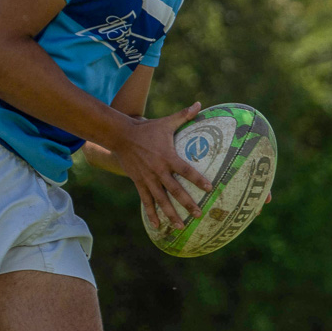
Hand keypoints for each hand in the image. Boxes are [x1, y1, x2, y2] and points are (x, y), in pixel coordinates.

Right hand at [110, 102, 214, 229]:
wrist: (121, 136)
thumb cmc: (147, 129)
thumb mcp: (166, 122)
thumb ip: (184, 115)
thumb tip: (199, 104)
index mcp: (168, 157)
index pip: (186, 170)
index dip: (198, 179)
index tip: (210, 188)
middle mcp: (158, 170)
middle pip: (175, 190)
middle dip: (187, 203)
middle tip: (199, 214)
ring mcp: (148, 179)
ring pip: (161, 200)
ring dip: (171, 214)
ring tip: (181, 226)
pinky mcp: (139, 183)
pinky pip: (146, 201)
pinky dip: (152, 214)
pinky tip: (158, 226)